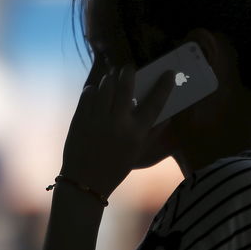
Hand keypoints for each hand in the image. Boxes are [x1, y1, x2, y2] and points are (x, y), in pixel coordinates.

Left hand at [59, 62, 172, 198]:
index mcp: (136, 133)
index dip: (164, 85)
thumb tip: (168, 115)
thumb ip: (154, 132)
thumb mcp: (139, 152)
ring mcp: (97, 119)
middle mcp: (118, 123)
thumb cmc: (117, 167)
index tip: (170, 73)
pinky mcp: (80, 118)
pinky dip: (93, 89)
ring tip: (112, 79)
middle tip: (129, 69)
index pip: (155, 102)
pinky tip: (96, 92)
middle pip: (126, 86)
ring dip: (110, 79)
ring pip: (105, 86)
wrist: (86, 181)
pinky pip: (88, 93)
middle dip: (129, 72)